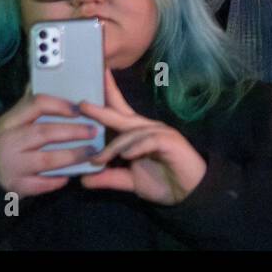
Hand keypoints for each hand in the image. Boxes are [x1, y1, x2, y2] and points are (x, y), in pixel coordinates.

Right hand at [0, 85, 98, 196]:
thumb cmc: (4, 141)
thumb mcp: (11, 121)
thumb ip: (30, 106)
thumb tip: (49, 79)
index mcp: (9, 121)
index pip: (36, 105)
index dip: (60, 105)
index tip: (80, 108)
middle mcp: (9, 142)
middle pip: (45, 133)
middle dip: (74, 131)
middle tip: (95, 130)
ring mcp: (12, 166)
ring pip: (47, 159)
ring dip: (73, 155)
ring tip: (92, 152)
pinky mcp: (16, 186)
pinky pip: (41, 184)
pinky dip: (57, 180)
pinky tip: (71, 175)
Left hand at [78, 69, 206, 204]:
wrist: (189, 193)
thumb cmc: (162, 182)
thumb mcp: (129, 180)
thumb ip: (108, 178)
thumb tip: (83, 179)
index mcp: (137, 133)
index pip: (119, 111)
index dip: (107, 95)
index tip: (93, 79)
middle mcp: (147, 128)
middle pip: (121, 115)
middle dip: (101, 109)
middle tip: (82, 104)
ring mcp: (160, 133)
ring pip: (131, 133)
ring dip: (113, 146)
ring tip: (98, 160)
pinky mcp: (170, 142)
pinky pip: (149, 141)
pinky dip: (136, 148)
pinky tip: (126, 156)